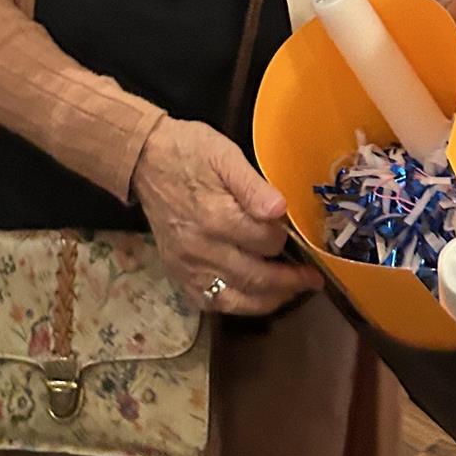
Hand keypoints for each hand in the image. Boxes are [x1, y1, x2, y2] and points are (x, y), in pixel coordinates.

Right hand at [132, 117, 322, 316]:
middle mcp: (201, 248)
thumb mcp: (223, 154)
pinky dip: (236, 305)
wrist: (144, 159)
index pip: (265, 242)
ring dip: (268, 300)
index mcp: (215, 216)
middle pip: (256, 278)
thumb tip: (280, 210)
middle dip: (290, 281)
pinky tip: (253, 297)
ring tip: (291, 292)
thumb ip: (253, 185)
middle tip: (312, 279)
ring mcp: (187, 266)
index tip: (293, 232)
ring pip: (236, 300)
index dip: (285, 238)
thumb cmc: (188, 151)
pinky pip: (210, 303)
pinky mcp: (177, 273)